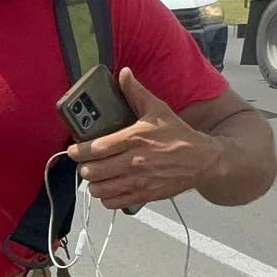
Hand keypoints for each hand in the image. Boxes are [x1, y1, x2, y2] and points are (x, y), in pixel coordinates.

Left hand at [67, 69, 220, 210]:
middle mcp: (134, 161)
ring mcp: (139, 180)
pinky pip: (114, 202)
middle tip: (86, 163)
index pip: (95, 148)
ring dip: (93, 184)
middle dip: (84, 168)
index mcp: (134, 138)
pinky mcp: (144, 194)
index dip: (78, 151)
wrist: (203, 160)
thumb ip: (136, 93)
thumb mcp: (157, 110)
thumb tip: (123, 73)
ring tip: (96, 176)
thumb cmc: (178, 135)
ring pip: (100, 189)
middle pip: (93, 171)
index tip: (73, 150)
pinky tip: (108, 188)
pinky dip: (106, 198)